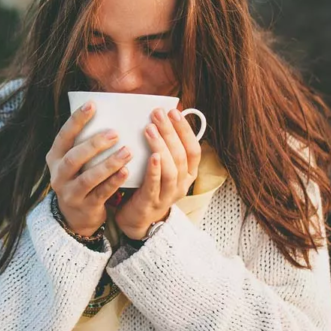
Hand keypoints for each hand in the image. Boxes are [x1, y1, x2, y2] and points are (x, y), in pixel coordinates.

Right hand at [46, 101, 133, 235]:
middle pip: (73, 158)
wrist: (75, 216)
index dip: (76, 120)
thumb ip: (84, 142)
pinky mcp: (84, 207)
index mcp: (55, 158)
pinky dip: (114, 182)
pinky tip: (126, 171)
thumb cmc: (80, 177)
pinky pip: (100, 193)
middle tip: (115, 133)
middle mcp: (58, 175)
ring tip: (127, 151)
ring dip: (108, 164)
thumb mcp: (75, 161)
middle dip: (94, 144)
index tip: (92, 104)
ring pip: (88, 177)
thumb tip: (108, 111)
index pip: (64, 136)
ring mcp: (70, 193)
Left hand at [115, 106, 201, 239]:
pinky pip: (155, 184)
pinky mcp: (152, 202)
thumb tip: (160, 117)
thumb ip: (164, 147)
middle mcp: (182, 184)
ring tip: (150, 128)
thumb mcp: (161, 166)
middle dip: (170, 132)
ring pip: (171, 169)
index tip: (174, 111)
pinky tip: (152, 155)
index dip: (185, 130)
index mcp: (188, 174)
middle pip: (181, 155)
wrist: (136, 218)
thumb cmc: (148, 185)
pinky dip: (155, 169)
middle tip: (158, 113)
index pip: (194, 149)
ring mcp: (168, 195)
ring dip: (161, 146)